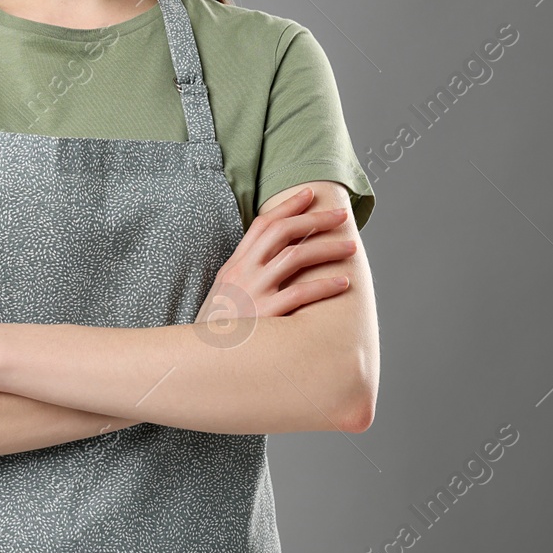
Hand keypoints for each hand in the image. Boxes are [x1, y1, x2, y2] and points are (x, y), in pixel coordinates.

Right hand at [196, 188, 357, 329]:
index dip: (288, 206)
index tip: (310, 194)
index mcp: (235, 265)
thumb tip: (276, 259)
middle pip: (282, 232)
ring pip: (295, 257)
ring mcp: (253, 292)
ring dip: (327, 249)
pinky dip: (324, 286)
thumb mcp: (225, 293)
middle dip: (315, 220)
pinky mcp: (265, 316)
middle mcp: (243, 273)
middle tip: (341, 216)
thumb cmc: (220, 328)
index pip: (263, 224)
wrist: (203, 358)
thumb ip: (246, 274)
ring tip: (350, 248)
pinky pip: (299, 294)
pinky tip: (343, 283)